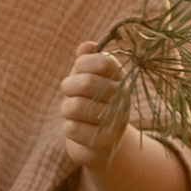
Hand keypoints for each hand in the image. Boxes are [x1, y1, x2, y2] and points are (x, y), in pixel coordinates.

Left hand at [59, 40, 131, 173]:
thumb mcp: (88, 78)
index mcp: (120, 79)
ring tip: (73, 112)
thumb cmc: (92, 103)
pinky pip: (72, 128)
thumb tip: (87, 46)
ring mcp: (117, 123)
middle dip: (69, 86)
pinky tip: (78, 129)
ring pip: (74, 106)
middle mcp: (123, 100)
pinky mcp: (105, 143)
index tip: (77, 69)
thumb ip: (86, 61)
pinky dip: (69, 127)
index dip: (83, 63)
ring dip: (66, 108)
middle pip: (87, 83)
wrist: (104, 144)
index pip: (104, 61)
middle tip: (70, 92)